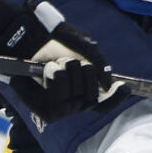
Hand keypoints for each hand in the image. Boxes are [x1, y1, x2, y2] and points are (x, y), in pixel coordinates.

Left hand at [0, 0, 115, 118]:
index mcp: (86, 90)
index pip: (107, 103)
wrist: (28, 39)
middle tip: (66, 62)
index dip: (117, 97)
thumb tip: (109, 85)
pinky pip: (62, 95)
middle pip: (94, 96)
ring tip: (53, 65)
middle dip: (84, 72)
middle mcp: (76, 104)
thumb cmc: (54, 41)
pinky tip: (47, 72)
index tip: (123, 86)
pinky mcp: (48, 113)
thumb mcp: (84, 45)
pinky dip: (56, 77)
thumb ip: (100, 63)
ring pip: (80, 95)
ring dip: (68, 71)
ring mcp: (62, 111)